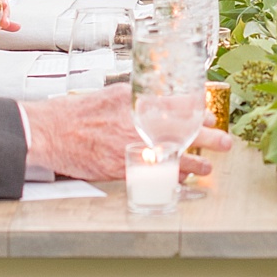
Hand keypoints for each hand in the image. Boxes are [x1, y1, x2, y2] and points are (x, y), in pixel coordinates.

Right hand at [21, 87, 234, 181]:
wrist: (52, 132)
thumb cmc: (78, 113)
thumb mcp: (111, 95)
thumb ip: (135, 98)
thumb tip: (154, 99)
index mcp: (138, 103)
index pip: (179, 106)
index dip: (199, 112)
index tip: (209, 116)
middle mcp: (140, 126)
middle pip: (184, 132)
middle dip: (208, 137)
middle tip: (224, 140)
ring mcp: (133, 148)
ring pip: (174, 157)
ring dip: (194, 163)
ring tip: (208, 167)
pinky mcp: (124, 168)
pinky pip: (154, 176)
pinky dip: (170, 178)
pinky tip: (181, 181)